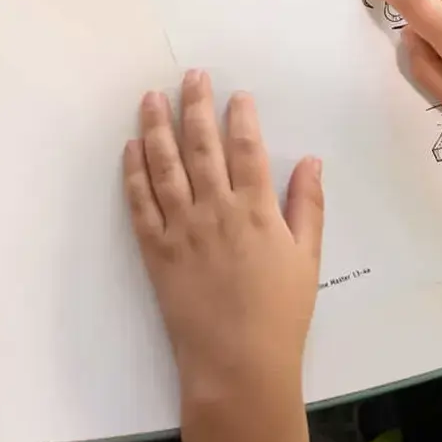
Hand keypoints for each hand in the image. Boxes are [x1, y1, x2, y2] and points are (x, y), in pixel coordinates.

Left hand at [124, 71, 322, 407]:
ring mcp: (182, 228)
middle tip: (190, 75)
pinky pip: (140, 201)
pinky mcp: (155, 249)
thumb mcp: (307, 260)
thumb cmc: (279, 316)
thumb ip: (308, 207)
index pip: (246, 149)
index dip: (239, 116)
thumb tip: (310, 160)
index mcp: (257, 211)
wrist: (238, 366)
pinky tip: (131, 146)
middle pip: (202, 145)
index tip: (235, 93)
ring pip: (165, 164)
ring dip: (157, 126)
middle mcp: (216, 210)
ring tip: (151, 97)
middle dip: (196, 106)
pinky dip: (134, 171)